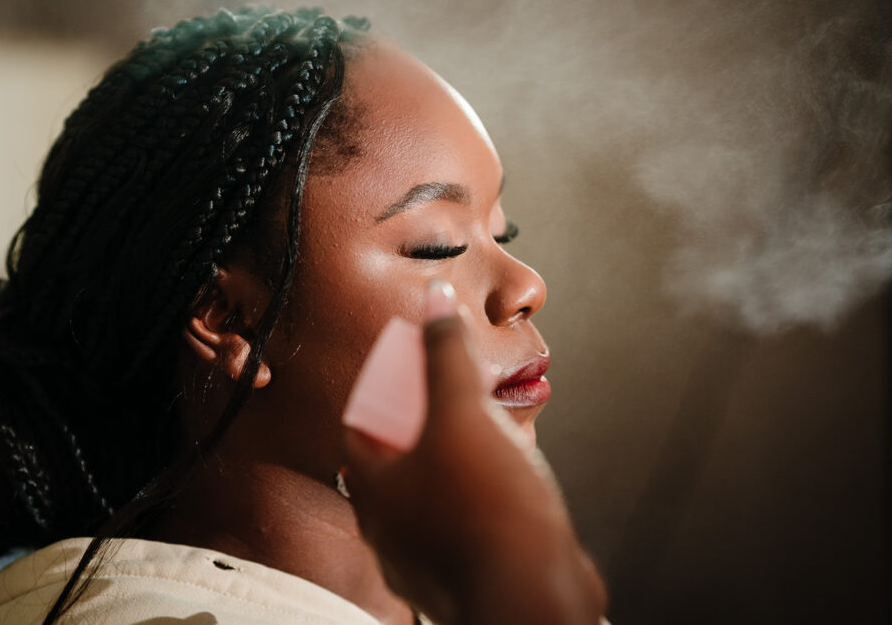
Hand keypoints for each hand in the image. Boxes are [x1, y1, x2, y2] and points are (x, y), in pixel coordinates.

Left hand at [341, 282, 605, 624]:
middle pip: (395, 460)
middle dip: (421, 424)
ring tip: (484, 431)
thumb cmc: (488, 507)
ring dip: (454, 461)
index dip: (380, 390)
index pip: (358, 425)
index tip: (404, 367)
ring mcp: (425, 557)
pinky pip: (464, 523)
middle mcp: (389, 526)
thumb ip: (445, 352)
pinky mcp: (465, 575)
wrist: (533, 598)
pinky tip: (509, 479)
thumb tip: (434, 297)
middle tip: (448, 394)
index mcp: (373, 486)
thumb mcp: (462, 411)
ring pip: (432, 494)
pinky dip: (480, 495)